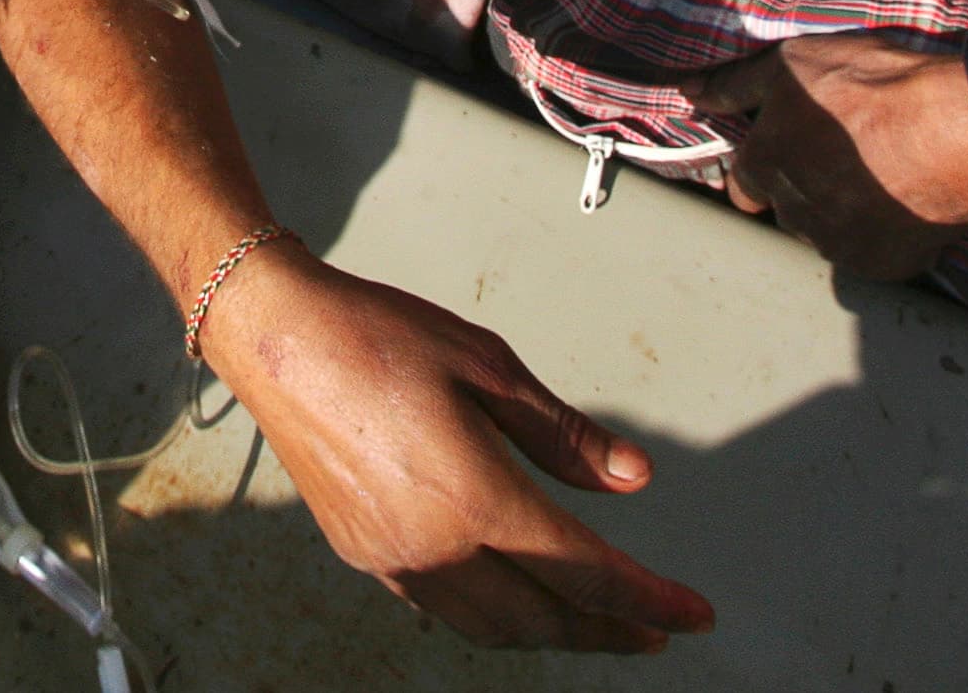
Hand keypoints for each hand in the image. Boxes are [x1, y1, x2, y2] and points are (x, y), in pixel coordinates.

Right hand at [208, 252, 715, 652]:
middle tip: (656, 627)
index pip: (585, 574)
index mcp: (474, 499)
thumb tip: (634, 478)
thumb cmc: (376, 335)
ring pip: (492, 629)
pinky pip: (443, 609)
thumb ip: (565, 435)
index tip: (694, 613)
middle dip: (610, 632)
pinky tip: (508, 594)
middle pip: (544, 620)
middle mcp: (433, 547)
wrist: (273, 334)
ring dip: (551, 632)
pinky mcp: (362, 553)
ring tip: (592, 620)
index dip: (649, 599)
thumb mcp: (488, 366)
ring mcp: (392, 559)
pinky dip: (493, 616)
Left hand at [685, 36, 967, 280]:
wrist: (948, 132)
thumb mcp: (794, 64)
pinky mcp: (882, 266)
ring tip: (880, 177)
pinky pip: (873, 254)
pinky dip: (883, 234)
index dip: (765, 167)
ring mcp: (837, 246)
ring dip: (843, 214)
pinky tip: (905, 202)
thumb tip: (689, 91)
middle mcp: (791, 214)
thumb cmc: (869, 88)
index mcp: (763, 166)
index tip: (793, 152)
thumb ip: (736, 83)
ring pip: (827, 235)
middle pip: (787, 210)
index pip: (743, 184)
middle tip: (846, 158)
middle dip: (806, 190)